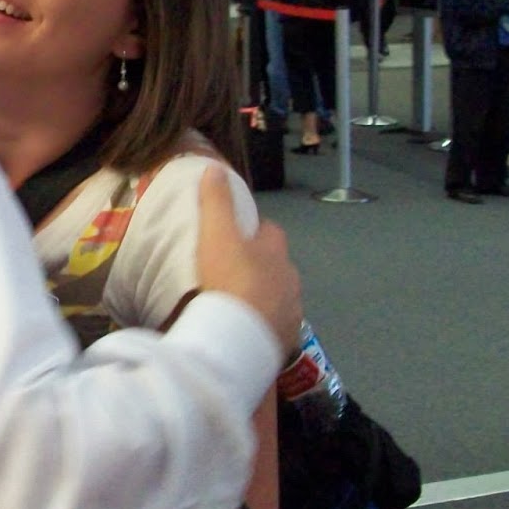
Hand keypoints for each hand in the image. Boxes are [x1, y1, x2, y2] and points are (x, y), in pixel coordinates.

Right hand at [194, 166, 301, 353]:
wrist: (239, 336)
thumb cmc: (229, 278)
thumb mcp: (216, 233)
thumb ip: (216, 201)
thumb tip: (216, 167)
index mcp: (276, 251)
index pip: (271, 232)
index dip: (256, 231)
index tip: (238, 236)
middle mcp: (290, 279)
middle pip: (278, 268)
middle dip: (262, 268)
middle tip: (233, 274)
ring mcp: (291, 311)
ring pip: (280, 299)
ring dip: (265, 299)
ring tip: (239, 307)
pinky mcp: (286, 340)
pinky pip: (277, 329)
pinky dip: (265, 327)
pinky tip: (247, 332)